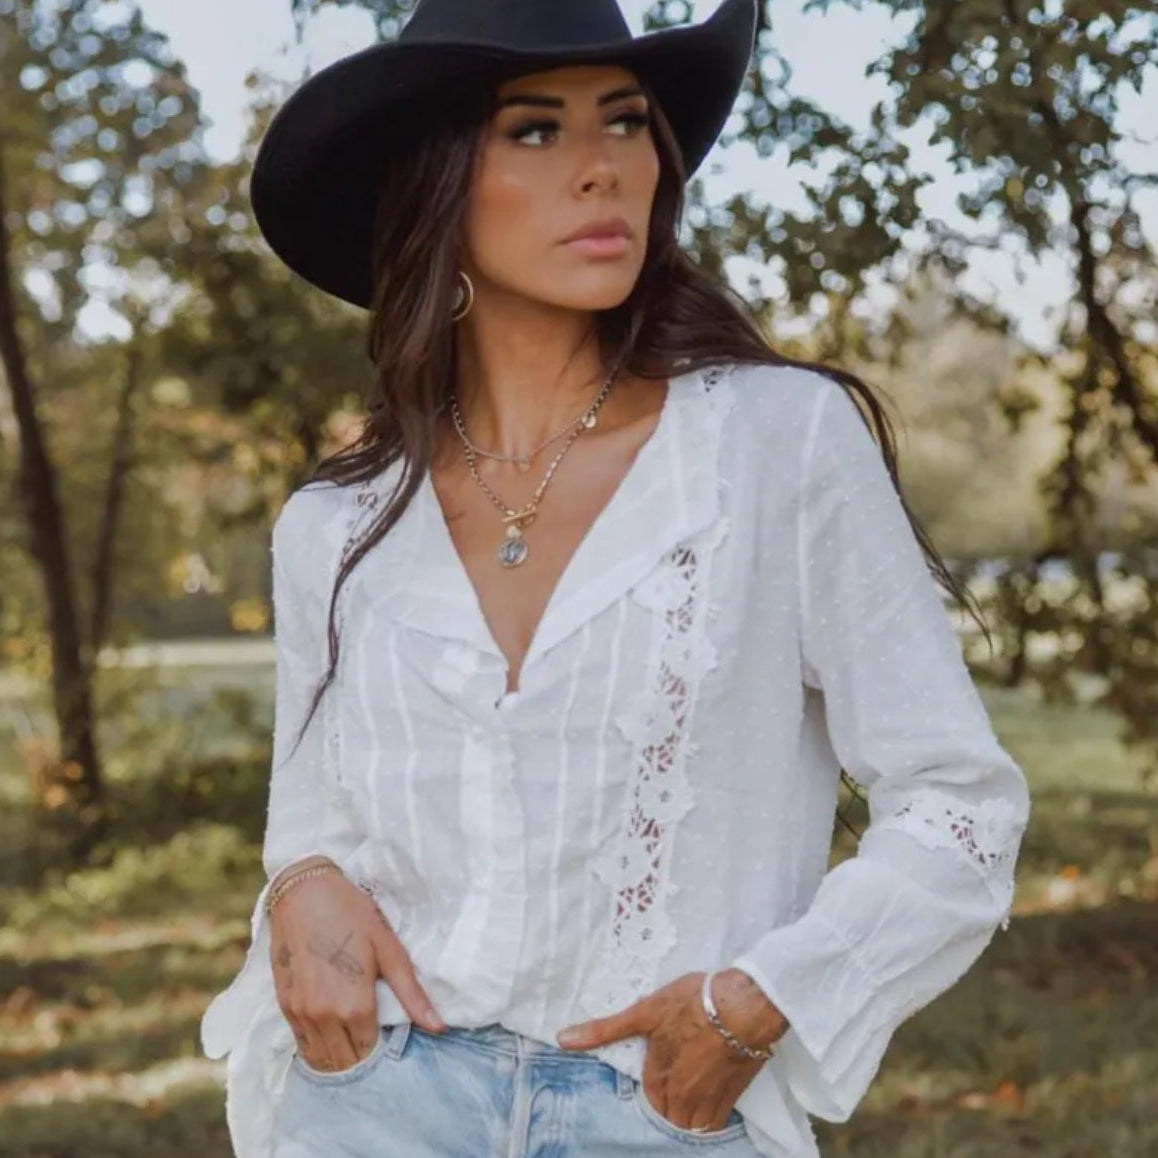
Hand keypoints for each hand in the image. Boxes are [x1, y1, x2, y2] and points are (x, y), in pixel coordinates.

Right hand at [269, 867, 446, 1073]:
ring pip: (320, 1059)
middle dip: (360, 1056)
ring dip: (337, 1057)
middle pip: (344, 1062)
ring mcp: (301, 1013)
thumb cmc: (352, 914)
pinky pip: (301, 1044)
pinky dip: (317, 1047)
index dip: (381, 1047)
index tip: (388, 1035)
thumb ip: (411, 994)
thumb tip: (439, 1027)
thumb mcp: (389, 949)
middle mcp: (325, 1017)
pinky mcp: (285, 1005)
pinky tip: (330, 1033)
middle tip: (372, 1037)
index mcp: (355, 1006)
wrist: (304, 892)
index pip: (369, 1052)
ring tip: (352, 1038)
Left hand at [555, 970, 788, 1132]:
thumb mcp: (644, 1011)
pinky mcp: (732, 1097)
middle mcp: (680, 1095)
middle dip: (667, 1103)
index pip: (648, 1097)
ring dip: (686, 1114)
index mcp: (657, 1075)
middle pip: (668, 1115)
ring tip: (690, 1090)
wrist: (744, 1007)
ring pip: (690, 1124)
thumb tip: (562, 1039)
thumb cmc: (693, 1003)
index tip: (659, 1068)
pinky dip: (709, 1118)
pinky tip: (709, 1099)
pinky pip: (714, 1124)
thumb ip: (605, 1029)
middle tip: (674, 1079)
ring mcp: (707, 1099)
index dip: (653, 1082)